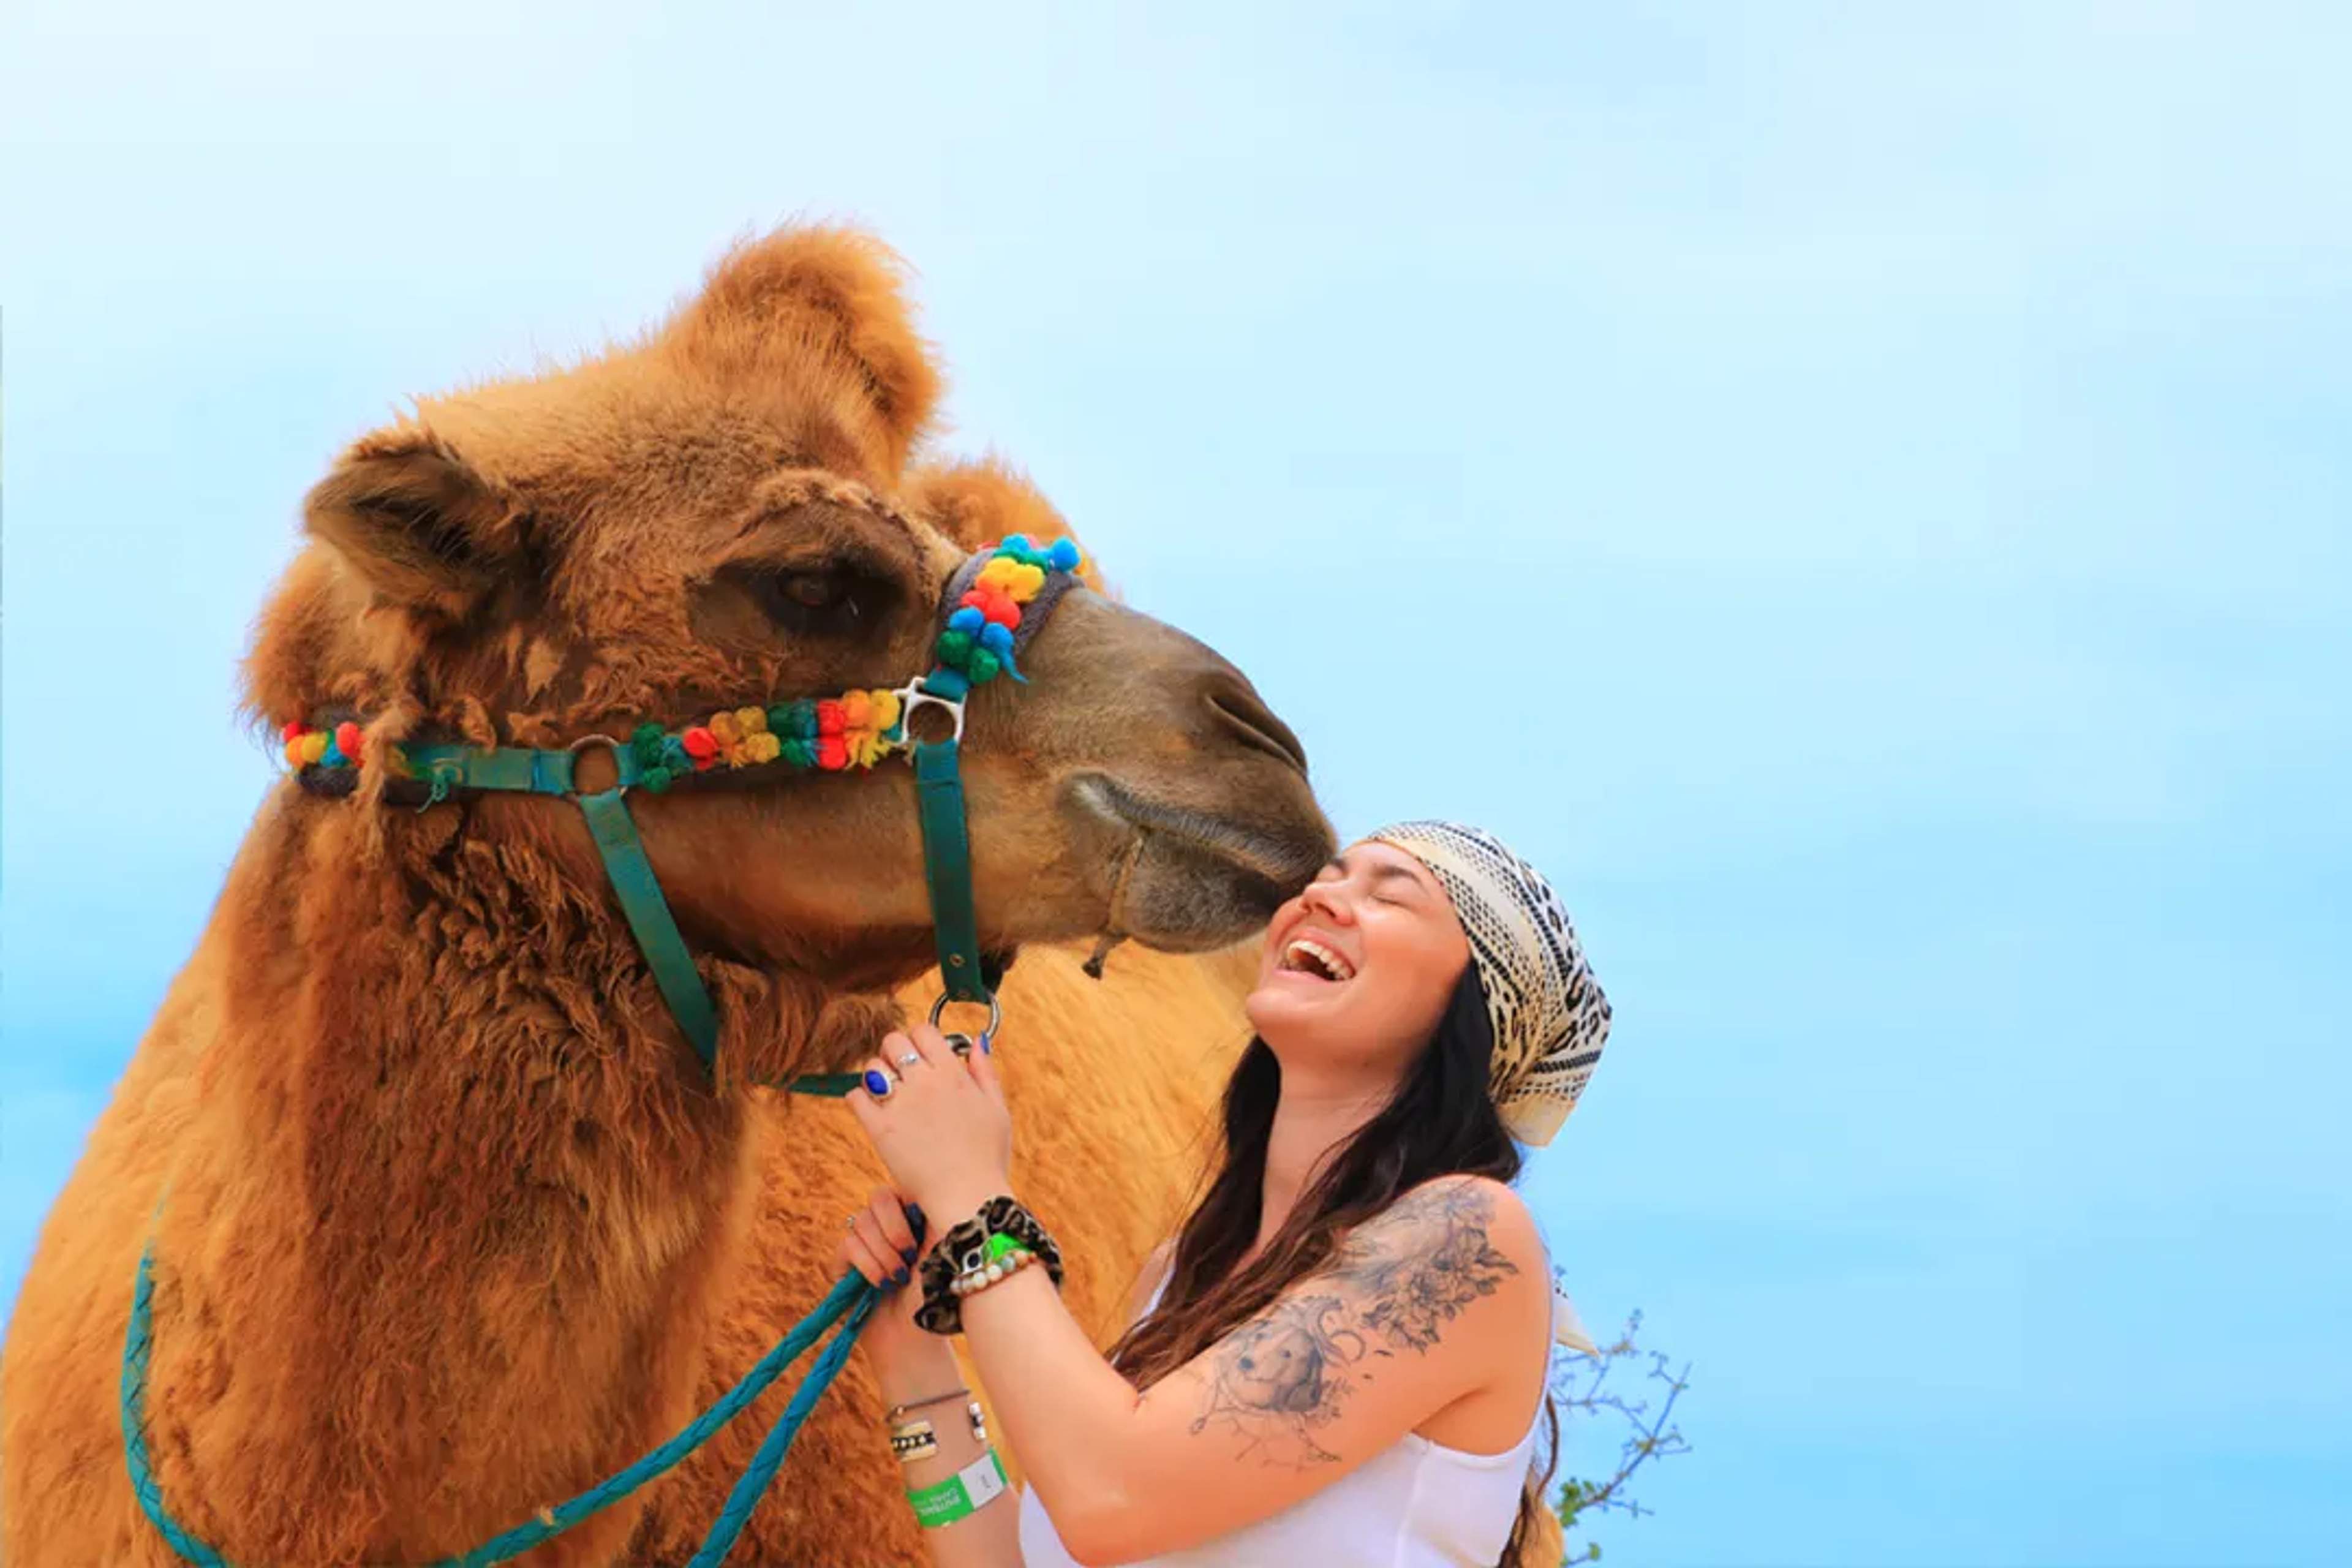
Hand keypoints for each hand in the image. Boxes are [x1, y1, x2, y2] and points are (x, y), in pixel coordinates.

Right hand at [837, 1186, 956, 1394]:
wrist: (917, 1341)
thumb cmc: (939, 1297)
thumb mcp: (946, 1247)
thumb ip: (936, 1210)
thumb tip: (929, 1181)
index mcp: (917, 1215)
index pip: (903, 1185)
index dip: (909, 1206)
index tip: (923, 1232)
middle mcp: (889, 1225)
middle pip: (878, 1197)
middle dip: (895, 1229)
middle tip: (909, 1256)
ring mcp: (865, 1243)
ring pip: (861, 1221)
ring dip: (883, 1253)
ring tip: (898, 1278)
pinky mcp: (845, 1264)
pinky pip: (847, 1244)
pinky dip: (867, 1264)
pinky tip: (882, 1284)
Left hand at [847, 1021, 1012, 1225]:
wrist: (967, 1199)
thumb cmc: (987, 1158)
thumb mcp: (997, 1109)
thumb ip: (985, 1071)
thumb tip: (976, 1042)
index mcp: (953, 1074)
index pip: (923, 1030)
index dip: (920, 1039)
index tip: (922, 1056)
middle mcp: (925, 1083)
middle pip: (893, 1042)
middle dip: (895, 1052)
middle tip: (901, 1073)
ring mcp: (900, 1105)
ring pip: (871, 1066)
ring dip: (876, 1075)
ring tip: (887, 1093)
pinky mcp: (879, 1129)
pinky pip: (856, 1097)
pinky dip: (860, 1099)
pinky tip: (872, 1110)